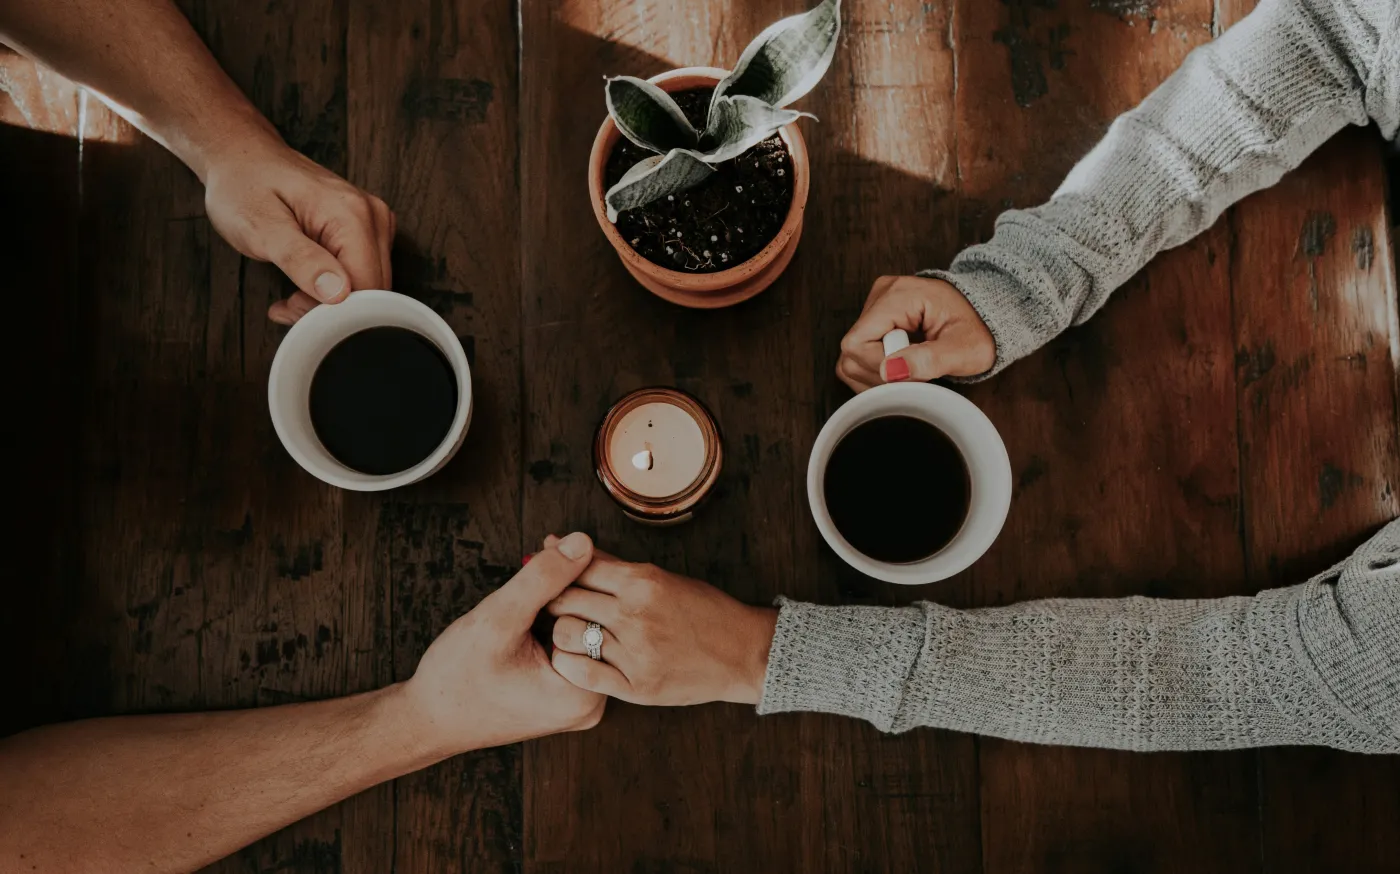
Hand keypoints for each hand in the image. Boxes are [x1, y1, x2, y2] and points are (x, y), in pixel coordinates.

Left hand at [202, 139, 394, 324]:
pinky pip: (363, 273)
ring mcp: (373, 221)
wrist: (242, 158)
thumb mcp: (260, 226)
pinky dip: (336, 289)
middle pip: (373, 289)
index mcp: (352, 215)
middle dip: (331, 309)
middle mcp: (372, 216)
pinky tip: (307, 282)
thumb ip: (300, 259)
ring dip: (332, 302)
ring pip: (369, 286)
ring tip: (293, 292)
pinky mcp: (367, 229)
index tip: (293, 308)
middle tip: (288, 304)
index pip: (366, 288)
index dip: (333, 311)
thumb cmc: (244, 186)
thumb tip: (337, 292)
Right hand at [397, 532, 606, 756]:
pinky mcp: (565, 696)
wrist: (429, 720)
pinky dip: (556, 617)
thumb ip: (543, 579)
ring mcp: (579, 701)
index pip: (602, 615)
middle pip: (596, 622)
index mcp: (584, 693)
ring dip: (563, 596)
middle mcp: (591, 703)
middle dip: (572, 581)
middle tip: (547, 546)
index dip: (579, 572)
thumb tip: (583, 542)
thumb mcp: (498, 619)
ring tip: (538, 567)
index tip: (553, 544)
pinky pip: (572, 645)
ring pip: (583, 630)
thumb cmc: (456, 678)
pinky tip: (536, 597)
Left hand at [543, 541, 777, 705]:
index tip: (547, 575)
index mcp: (642, 581)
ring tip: (568, 632)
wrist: (741, 652)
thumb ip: (610, 564)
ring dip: (560, 631)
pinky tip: (575, 658)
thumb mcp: (660, 577)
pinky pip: (581, 673)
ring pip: (566, 634)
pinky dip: (569, 664)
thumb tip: (561, 542)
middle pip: (565, 599)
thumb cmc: (702, 610)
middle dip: (551, 599)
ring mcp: (635, 652)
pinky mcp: (636, 686)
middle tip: (550, 605)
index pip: (578, 568)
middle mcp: (635, 614)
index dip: (555, 570)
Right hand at [837, 275, 994, 390]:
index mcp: (899, 295)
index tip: (914, 371)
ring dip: (879, 375)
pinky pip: (858, 355)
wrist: (987, 316)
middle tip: (917, 371)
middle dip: (882, 374)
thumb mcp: (965, 349)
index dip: (881, 368)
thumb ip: (930, 360)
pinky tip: (902, 365)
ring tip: (912, 367)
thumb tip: (890, 370)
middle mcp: (881, 294)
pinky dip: (878, 370)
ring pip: (851, 358)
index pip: (858, 343)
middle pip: (852, 352)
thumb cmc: (979, 330)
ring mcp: (875, 304)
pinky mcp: (875, 318)